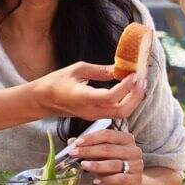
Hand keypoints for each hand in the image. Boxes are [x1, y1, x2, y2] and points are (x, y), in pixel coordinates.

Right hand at [29, 62, 145, 120]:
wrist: (43, 100)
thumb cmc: (56, 82)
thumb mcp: (77, 69)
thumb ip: (100, 70)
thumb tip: (119, 68)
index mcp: (84, 97)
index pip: (111, 97)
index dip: (126, 86)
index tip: (133, 73)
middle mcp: (91, 110)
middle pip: (122, 111)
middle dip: (136, 96)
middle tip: (141, 79)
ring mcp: (93, 116)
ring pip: (121, 114)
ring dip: (133, 100)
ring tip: (139, 84)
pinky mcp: (95, 116)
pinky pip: (115, 112)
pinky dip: (126, 102)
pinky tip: (129, 89)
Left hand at [67, 129, 145, 184]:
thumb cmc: (112, 167)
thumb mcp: (100, 155)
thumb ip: (88, 147)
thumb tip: (71, 141)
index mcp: (126, 139)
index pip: (108, 135)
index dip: (91, 138)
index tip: (76, 143)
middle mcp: (134, 150)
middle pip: (109, 148)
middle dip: (89, 150)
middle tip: (73, 153)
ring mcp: (137, 165)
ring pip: (114, 164)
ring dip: (96, 165)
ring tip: (83, 165)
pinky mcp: (136, 179)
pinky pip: (120, 179)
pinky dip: (106, 180)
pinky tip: (96, 181)